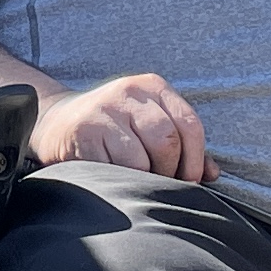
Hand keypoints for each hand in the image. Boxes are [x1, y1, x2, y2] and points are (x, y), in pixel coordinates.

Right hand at [32, 70, 208, 182]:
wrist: (57, 122)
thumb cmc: (114, 129)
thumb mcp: (148, 125)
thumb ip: (182, 145)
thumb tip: (213, 174)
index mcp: (152, 86)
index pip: (189, 123)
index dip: (195, 159)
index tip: (190, 179)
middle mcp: (129, 91)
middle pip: (167, 140)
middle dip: (170, 171)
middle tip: (162, 184)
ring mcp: (105, 110)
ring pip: (143, 157)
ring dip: (145, 179)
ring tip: (138, 182)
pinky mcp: (84, 132)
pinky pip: (115, 168)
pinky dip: (122, 181)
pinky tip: (116, 180)